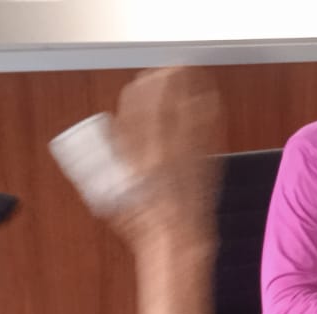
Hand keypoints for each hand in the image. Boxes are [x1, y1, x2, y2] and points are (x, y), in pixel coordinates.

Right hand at [109, 66, 222, 252]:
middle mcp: (158, 148)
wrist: (175, 239)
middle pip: (160, 100)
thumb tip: (108, 133)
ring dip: (185, 86)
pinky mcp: (204, 160)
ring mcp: (184, 154)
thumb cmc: (144, 222)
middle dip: (162, 79)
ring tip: (186, 73)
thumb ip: (111, 159)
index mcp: (132, 154)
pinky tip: (207, 97)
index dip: (138, 89)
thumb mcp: (113, 189)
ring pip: (184, 107)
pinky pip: (208, 127)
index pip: (133, 107)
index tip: (142, 81)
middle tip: (166, 71)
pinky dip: (207, 108)